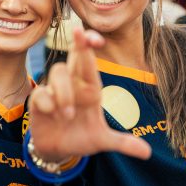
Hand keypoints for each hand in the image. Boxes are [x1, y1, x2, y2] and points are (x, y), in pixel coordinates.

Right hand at [28, 27, 151, 161]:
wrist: (57, 148)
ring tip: (68, 115)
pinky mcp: (39, 100)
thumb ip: (122, 143)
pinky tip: (52, 113)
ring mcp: (54, 90)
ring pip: (58, 73)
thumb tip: (147, 153)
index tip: (97, 38)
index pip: (91, 61)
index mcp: (90, 87)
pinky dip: (47, 102)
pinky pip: (41, 93)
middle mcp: (73, 83)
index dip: (91, 46)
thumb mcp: (102, 141)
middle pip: (74, 56)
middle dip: (78, 43)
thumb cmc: (81, 136)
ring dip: (64, 92)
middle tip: (79, 31)